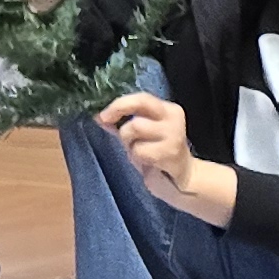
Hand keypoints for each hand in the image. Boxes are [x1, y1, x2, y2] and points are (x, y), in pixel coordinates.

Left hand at [101, 90, 235, 224]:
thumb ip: (120, 123)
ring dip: (129, 141)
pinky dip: (137, 156)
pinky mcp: (171, 152)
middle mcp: (173, 118)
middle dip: (119, 110)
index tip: (102, 115)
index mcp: (167, 110)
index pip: (141, 97)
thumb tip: (98, 116)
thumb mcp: (138, 135)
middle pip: (140, 104)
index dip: (119, 103)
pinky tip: (148, 161)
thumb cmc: (157, 154)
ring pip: (135, 127)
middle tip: (109, 124)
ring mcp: (174, 134)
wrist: (179, 181)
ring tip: (139, 150)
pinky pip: (140, 149)